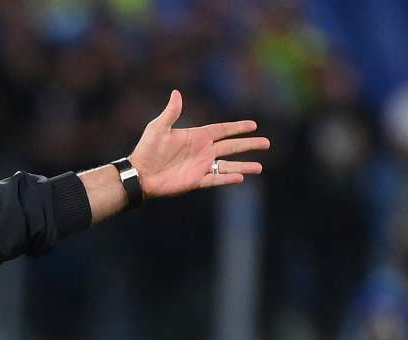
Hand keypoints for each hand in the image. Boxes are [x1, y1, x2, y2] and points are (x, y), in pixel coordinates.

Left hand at [129, 90, 268, 196]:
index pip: (222, 130)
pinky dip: (228, 178)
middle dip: (249, 144)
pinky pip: (216, 179)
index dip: (238, 127)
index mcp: (197, 136)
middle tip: (267, 143)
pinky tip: (241, 177)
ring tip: (260, 167)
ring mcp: (201, 166)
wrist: (140, 174)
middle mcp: (203, 151)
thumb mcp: (158, 128)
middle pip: (231, 146)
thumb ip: (171, 112)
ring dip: (244, 165)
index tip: (253, 125)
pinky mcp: (196, 180)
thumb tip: (176, 92)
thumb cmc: (147, 149)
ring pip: (228, 165)